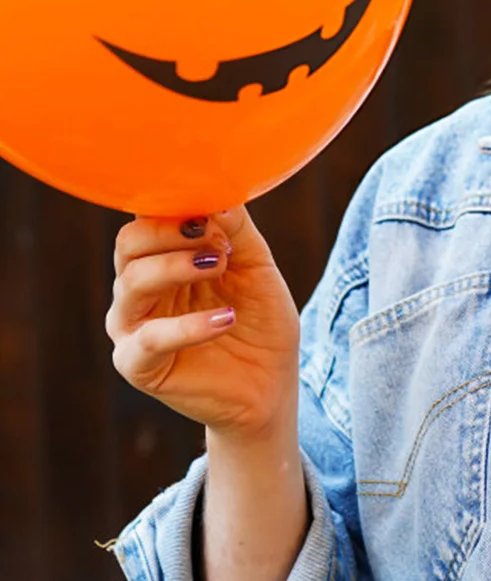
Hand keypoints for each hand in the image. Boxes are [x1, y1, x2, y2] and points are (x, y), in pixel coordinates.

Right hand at [107, 206, 300, 438]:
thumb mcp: (257, 267)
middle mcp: (138, 288)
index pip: (147, 219)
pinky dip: (188, 326)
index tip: (213, 207)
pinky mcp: (137, 364)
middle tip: (217, 240)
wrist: (271, 383)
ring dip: (179, 267)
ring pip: (132, 282)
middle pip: (129, 244)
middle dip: (172, 232)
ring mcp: (132, 326)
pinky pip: (149, 338)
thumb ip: (236, 232)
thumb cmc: (260, 319)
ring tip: (221, 266)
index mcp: (162, 259)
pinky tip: (226, 319)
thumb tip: (218, 197)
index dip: (176, 206)